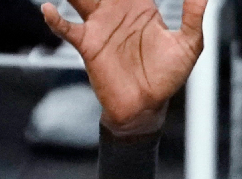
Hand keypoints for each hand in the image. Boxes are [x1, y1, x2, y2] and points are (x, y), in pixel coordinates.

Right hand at [41, 0, 206, 134]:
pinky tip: (48, 8)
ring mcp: (99, 25)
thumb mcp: (188, 46)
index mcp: (140, 7)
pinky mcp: (88, 45)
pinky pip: (66, 28)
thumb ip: (192, 18)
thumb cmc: (167, 76)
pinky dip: (55, 18)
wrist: (148, 106)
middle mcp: (116, 10)